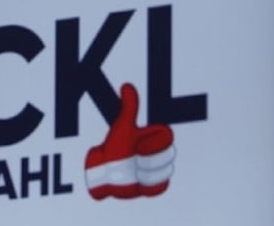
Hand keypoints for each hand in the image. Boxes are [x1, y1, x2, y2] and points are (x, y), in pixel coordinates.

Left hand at [84, 82, 175, 199]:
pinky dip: (149, 185)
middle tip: (132, 159)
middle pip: (168, 156)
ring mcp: (158, 171)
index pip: (168, 137)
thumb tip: (126, 86)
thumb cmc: (114, 148)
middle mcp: (159, 153)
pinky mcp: (154, 187)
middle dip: (147, 159)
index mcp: (155, 137)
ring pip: (163, 172)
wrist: (105, 174)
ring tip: (132, 171)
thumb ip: (128, 107)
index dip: (155, 143)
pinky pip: (161, 186)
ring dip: (144, 173)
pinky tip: (138, 182)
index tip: (138, 147)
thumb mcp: (123, 127)